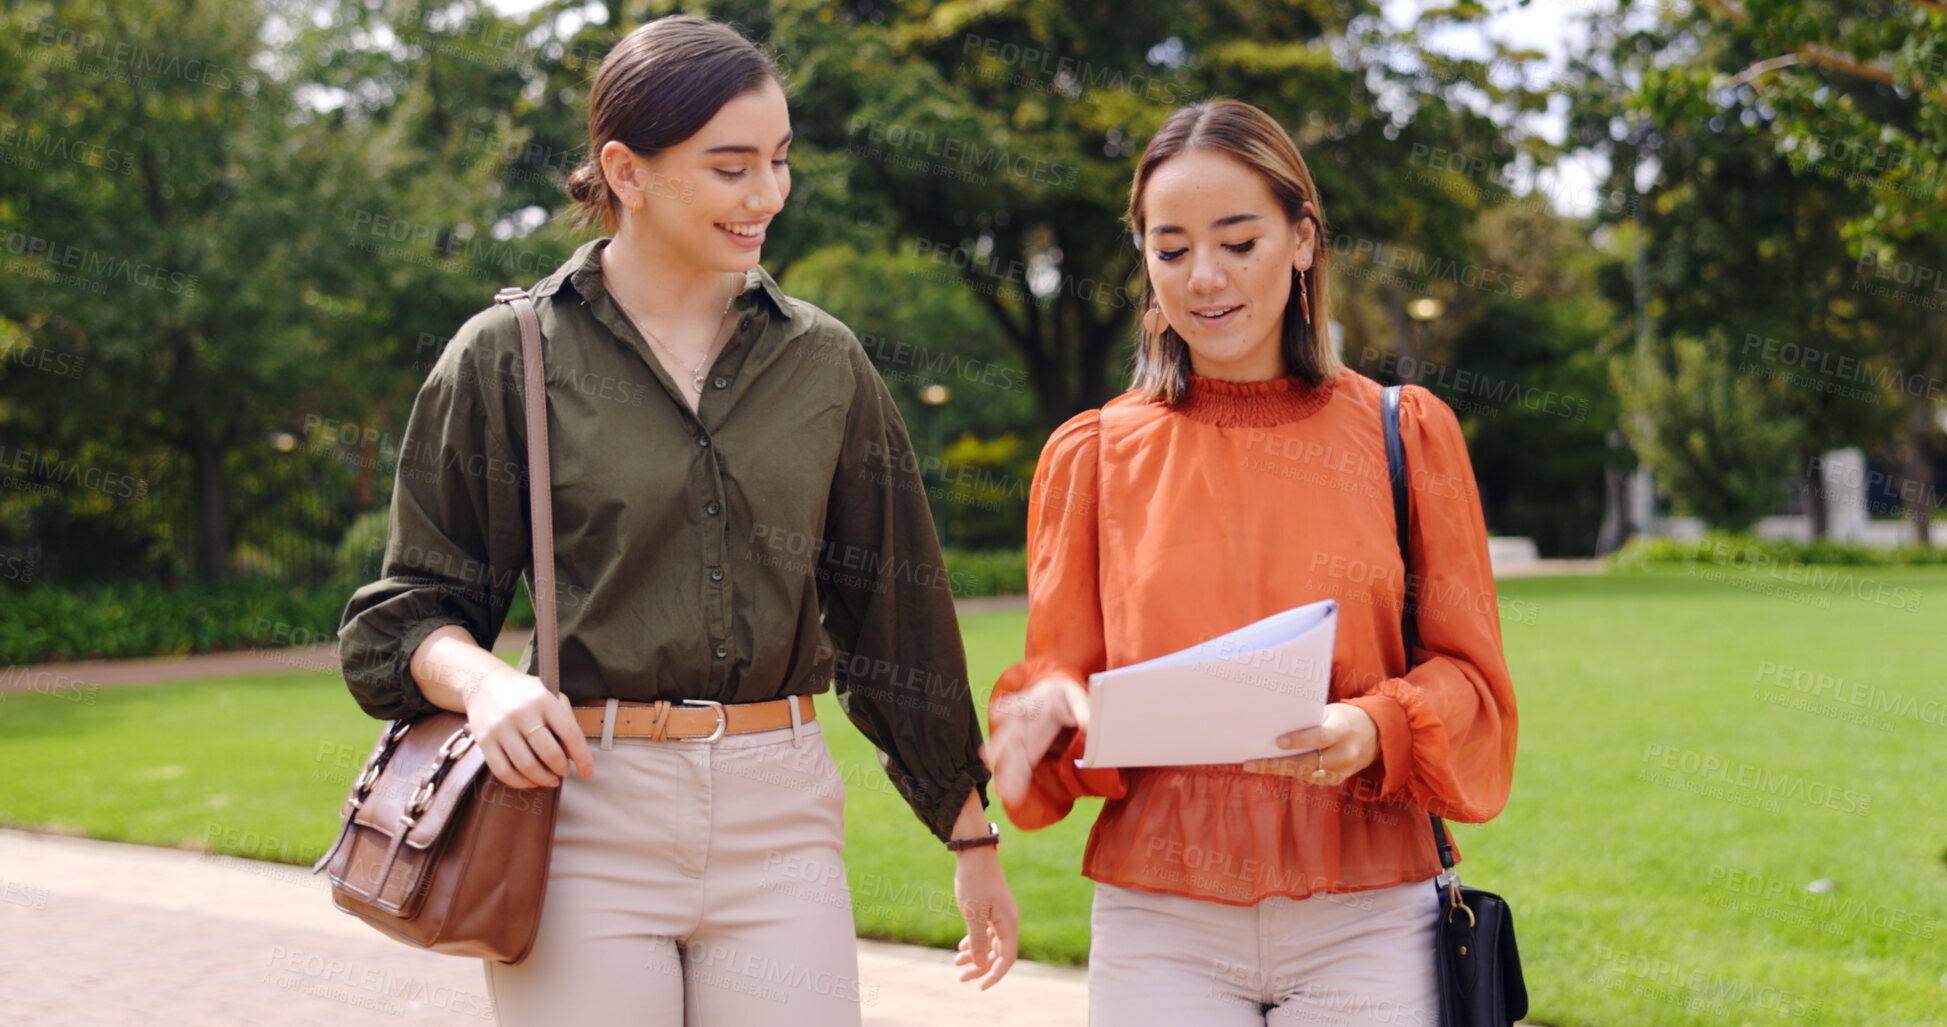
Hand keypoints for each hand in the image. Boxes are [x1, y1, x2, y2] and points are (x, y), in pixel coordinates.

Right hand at [462, 664, 594, 788]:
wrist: (484, 682)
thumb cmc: (523, 692)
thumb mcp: (549, 694)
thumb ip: (565, 719)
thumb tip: (573, 754)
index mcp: (544, 700)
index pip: (570, 734)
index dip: (582, 757)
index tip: (588, 773)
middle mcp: (522, 713)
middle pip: (548, 753)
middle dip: (560, 769)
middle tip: (563, 772)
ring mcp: (501, 728)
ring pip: (526, 765)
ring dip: (542, 778)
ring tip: (549, 779)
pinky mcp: (484, 740)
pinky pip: (502, 771)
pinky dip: (519, 782)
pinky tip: (528, 781)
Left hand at [949, 847, 1018, 988]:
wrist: (974, 853)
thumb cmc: (974, 881)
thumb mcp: (972, 913)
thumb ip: (977, 941)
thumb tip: (980, 965)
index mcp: (1008, 924)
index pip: (1007, 958)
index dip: (995, 975)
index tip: (980, 987)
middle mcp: (1008, 921)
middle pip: (998, 954)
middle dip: (980, 967)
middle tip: (961, 977)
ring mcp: (1000, 915)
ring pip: (990, 943)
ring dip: (975, 955)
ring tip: (956, 963)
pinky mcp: (992, 908)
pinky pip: (986, 932)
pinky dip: (975, 941)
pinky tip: (961, 948)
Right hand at [982, 676, 1087, 806]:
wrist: (1056, 699)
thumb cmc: (1063, 696)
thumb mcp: (1075, 697)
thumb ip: (1081, 709)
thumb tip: (1087, 724)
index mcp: (1033, 703)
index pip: (1018, 704)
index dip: (1006, 708)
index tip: (996, 714)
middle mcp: (1022, 722)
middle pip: (1008, 733)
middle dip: (999, 744)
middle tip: (989, 756)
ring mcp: (1022, 739)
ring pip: (1010, 755)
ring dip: (1005, 772)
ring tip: (1001, 790)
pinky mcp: (1027, 752)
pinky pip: (1019, 767)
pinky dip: (1014, 781)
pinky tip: (1008, 794)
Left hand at [1242, 703, 1377, 787]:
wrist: (1375, 736)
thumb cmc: (1344, 718)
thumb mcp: (1331, 712)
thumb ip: (1310, 721)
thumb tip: (1277, 725)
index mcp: (1342, 731)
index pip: (1320, 737)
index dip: (1300, 740)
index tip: (1278, 742)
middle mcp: (1344, 754)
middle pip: (1307, 762)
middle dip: (1277, 763)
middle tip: (1251, 763)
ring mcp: (1341, 771)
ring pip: (1304, 773)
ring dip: (1278, 769)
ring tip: (1253, 766)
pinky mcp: (1336, 780)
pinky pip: (1309, 777)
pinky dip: (1290, 772)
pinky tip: (1270, 768)